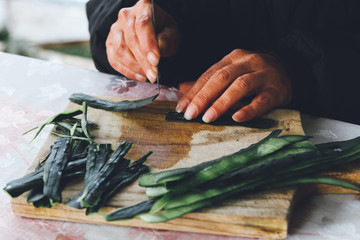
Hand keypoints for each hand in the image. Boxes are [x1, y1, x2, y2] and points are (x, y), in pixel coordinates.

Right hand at [106, 0, 180, 82]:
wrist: (155, 33)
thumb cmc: (164, 32)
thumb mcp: (172, 34)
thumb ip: (166, 41)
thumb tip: (158, 51)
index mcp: (143, 8)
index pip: (143, 25)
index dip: (148, 45)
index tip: (155, 61)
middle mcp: (125, 16)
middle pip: (131, 41)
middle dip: (143, 61)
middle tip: (154, 75)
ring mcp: (115, 29)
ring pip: (120, 51)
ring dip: (135, 67)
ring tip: (149, 75)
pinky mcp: (110, 43)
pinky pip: (114, 60)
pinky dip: (127, 71)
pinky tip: (140, 76)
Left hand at [176, 49, 291, 122]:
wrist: (290, 71)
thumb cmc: (254, 75)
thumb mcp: (231, 74)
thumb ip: (208, 82)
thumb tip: (182, 88)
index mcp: (233, 58)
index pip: (209, 74)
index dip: (194, 91)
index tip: (182, 108)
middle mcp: (248, 62)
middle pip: (222, 78)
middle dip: (203, 97)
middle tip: (190, 114)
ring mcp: (264, 75)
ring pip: (240, 86)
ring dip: (222, 102)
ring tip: (208, 117)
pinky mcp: (277, 90)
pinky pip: (262, 100)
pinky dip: (249, 109)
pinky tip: (237, 118)